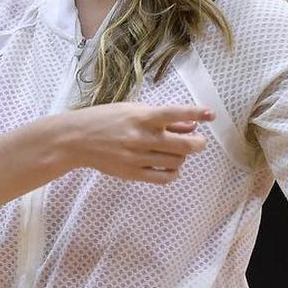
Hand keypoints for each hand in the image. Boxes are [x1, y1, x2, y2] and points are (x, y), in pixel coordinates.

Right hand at [53, 102, 213, 183]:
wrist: (76, 139)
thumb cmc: (105, 119)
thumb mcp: (132, 110)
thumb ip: (162, 119)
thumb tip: (191, 124)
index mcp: (141, 116)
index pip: (175, 113)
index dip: (196, 113)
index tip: (211, 114)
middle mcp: (141, 137)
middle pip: (184, 145)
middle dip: (198, 143)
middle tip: (198, 141)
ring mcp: (137, 157)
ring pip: (177, 162)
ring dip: (182, 157)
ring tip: (175, 151)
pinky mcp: (132, 173)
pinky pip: (163, 178)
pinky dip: (172, 172)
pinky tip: (169, 166)